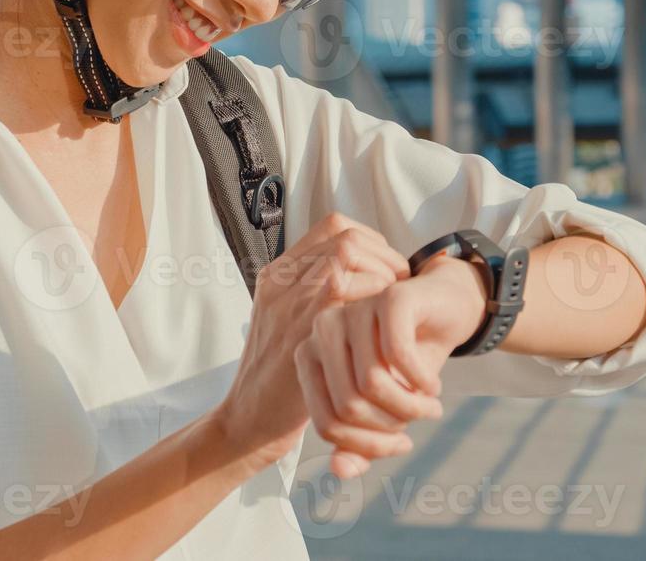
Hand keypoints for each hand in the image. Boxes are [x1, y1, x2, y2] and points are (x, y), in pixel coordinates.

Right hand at [210, 212, 410, 469]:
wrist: (248, 418)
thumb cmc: (277, 377)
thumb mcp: (286, 325)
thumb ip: (311, 296)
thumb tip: (361, 274)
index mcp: (277, 276)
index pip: (332, 228)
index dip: (369, 241)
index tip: (384, 268)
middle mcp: (281, 282)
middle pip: (344, 236)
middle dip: (383, 256)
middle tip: (397, 287)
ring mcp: (290, 302)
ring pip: (346, 254)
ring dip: (382, 275)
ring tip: (393, 306)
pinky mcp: (304, 329)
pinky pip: (347, 291)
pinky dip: (376, 301)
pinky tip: (384, 328)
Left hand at [294, 250, 488, 478]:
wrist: (444, 310)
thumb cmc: (406, 362)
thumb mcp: (384, 408)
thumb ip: (358, 443)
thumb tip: (340, 471)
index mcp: (310, 357)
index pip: (327, 424)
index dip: (368, 446)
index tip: (403, 444)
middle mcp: (323, 330)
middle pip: (348, 407)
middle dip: (392, 426)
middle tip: (421, 418)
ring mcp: (354, 310)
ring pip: (372, 383)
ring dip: (411, 406)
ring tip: (431, 404)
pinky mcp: (388, 299)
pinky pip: (398, 354)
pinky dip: (422, 381)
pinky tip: (433, 384)